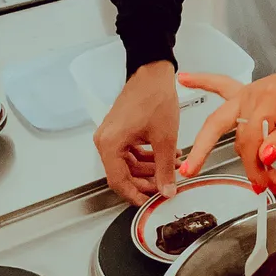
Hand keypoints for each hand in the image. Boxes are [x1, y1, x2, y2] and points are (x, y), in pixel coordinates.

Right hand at [94, 61, 179, 206]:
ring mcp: (111, 134)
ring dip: (148, 169)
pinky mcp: (120, 129)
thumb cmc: (154, 96)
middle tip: (163, 188)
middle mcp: (105, 140)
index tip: (148, 203)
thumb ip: (165, 168)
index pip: (118, 181)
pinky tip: (164, 158)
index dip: (135, 195)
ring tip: (169, 171)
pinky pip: (130, 151)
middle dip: (145, 182)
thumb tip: (166, 189)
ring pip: (128, 163)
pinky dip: (146, 157)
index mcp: (109, 144)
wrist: (153, 72)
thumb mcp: (165, 138)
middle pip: (122, 173)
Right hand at [178, 52, 275, 192]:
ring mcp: (249, 93)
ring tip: (191, 166)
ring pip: (221, 121)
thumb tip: (264, 155)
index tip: (269, 184)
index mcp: (272, 102)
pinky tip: (183, 79)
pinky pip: (220, 85)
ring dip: (210, 144)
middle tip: (254, 187)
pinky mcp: (249, 92)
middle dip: (243, 164)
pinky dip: (202, 81)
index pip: (253, 142)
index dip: (258, 168)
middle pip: (236, 136)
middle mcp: (254, 96)